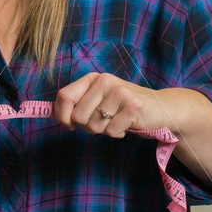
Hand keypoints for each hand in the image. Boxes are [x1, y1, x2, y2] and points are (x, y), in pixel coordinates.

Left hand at [53, 72, 170, 138]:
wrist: (160, 108)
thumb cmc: (123, 107)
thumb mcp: (99, 99)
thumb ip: (78, 103)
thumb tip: (52, 113)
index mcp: (92, 78)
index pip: (64, 96)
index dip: (62, 115)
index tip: (69, 125)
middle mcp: (104, 81)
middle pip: (77, 117)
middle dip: (88, 127)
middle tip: (103, 121)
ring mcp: (119, 92)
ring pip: (94, 126)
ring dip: (104, 130)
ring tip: (117, 121)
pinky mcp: (132, 107)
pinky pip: (111, 132)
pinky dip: (118, 134)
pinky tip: (127, 125)